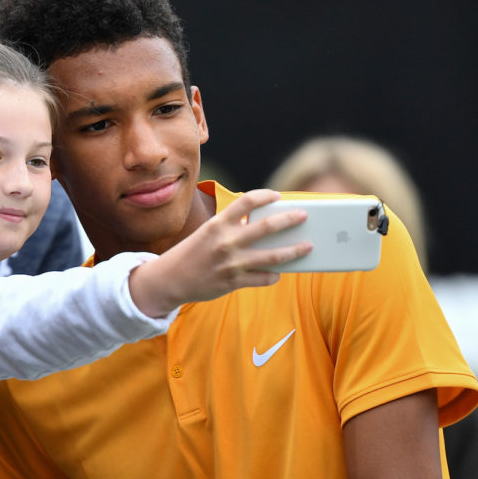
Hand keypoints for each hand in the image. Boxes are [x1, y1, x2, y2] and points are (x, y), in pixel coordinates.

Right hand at [127, 188, 310, 316]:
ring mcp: (231, 263)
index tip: (277, 196)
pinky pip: (264, 278)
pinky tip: (279, 272)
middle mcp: (226, 241)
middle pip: (267, 226)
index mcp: (218, 224)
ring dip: (294, 251)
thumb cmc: (193, 252)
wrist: (169, 279)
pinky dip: (274, 275)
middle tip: (304, 216)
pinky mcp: (234, 282)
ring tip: (307, 246)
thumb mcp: (208, 233)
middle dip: (290, 219)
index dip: (265, 196)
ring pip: (273, 256)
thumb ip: (233, 229)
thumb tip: (267, 229)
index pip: (246, 201)